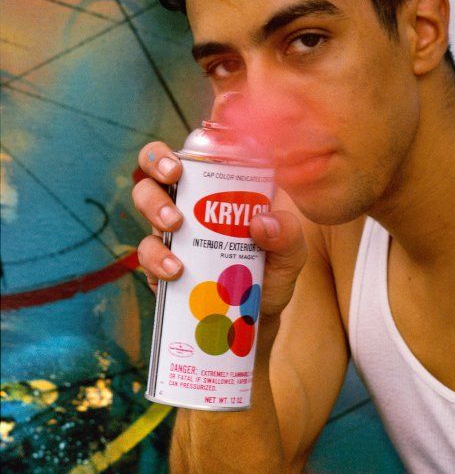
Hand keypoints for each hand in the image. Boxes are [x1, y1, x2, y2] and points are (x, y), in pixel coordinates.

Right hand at [132, 143, 307, 324]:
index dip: (169, 154)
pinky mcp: (160, 267)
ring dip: (155, 211)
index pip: (187, 159)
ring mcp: (170, 236)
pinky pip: (147, 255)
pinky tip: (175, 270)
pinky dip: (157, 259)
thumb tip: (262, 221)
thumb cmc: (271, 274)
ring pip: (145, 208)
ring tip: (175, 227)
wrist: (255, 318)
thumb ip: (288, 235)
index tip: (180, 166)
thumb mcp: (289, 254)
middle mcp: (187, 206)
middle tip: (173, 187)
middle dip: (155, 174)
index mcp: (216, 191)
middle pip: (153, 176)